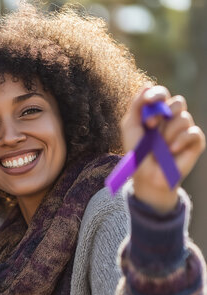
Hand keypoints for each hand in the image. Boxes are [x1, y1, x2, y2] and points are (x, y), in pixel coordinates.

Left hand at [121, 86, 204, 212]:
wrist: (147, 176)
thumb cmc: (137, 152)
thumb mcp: (131, 127)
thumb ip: (137, 106)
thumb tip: (146, 85)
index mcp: (157, 112)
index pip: (161, 94)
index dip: (157, 94)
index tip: (148, 100)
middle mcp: (172, 118)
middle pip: (177, 101)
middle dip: (163, 112)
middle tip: (150, 126)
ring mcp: (184, 129)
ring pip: (183, 117)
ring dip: (168, 132)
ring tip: (160, 146)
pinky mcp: (195, 142)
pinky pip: (193, 132)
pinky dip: (180, 140)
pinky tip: (171, 150)